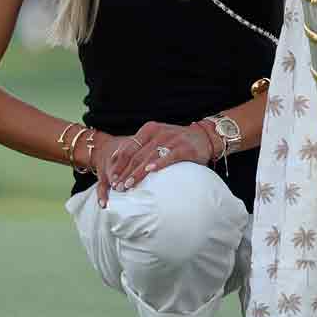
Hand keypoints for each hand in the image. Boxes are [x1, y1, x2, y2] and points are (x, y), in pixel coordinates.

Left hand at [95, 122, 212, 206]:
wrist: (204, 137)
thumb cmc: (177, 142)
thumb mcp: (158, 139)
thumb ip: (142, 148)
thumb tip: (119, 163)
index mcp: (149, 129)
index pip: (129, 147)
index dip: (119, 164)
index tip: (111, 178)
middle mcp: (159, 132)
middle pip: (137, 155)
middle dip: (125, 172)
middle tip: (117, 187)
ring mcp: (172, 139)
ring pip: (149, 157)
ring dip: (137, 173)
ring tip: (128, 185)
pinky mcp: (184, 147)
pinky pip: (169, 156)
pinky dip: (159, 164)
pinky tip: (150, 172)